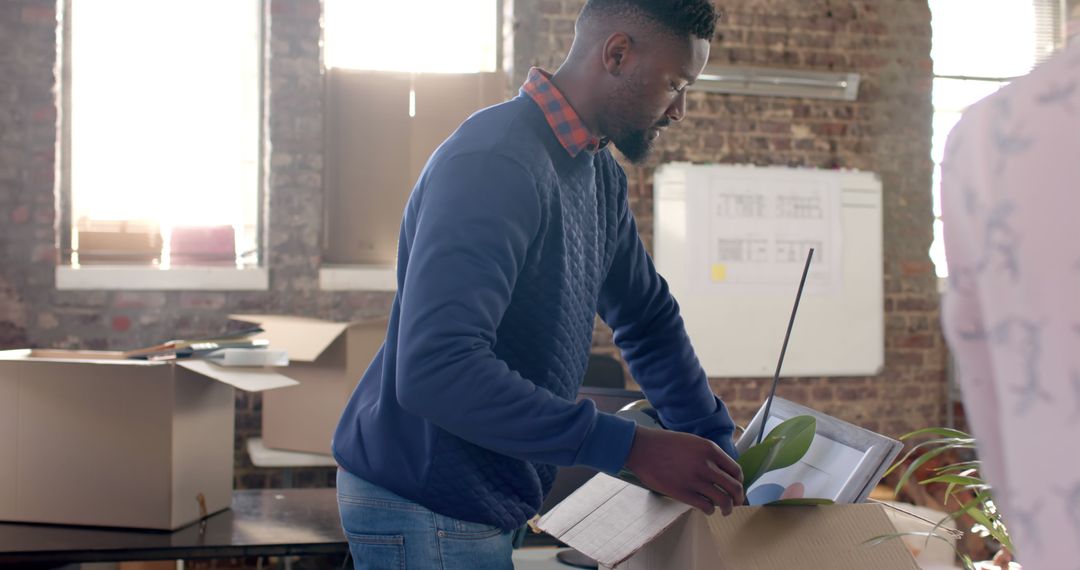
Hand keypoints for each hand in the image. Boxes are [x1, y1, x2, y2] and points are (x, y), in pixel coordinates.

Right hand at [623, 426, 744, 514]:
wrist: (642, 448)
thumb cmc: (664, 444)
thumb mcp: (692, 442)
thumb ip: (708, 455)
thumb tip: (722, 472)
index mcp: (710, 449)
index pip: (736, 470)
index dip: (740, 481)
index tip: (736, 487)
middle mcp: (706, 465)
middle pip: (734, 487)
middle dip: (739, 498)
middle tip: (737, 502)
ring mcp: (695, 480)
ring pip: (724, 500)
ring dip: (728, 508)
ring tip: (725, 511)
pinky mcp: (683, 493)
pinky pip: (706, 506)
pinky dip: (710, 510)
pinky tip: (707, 509)